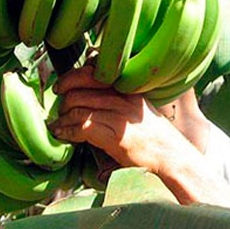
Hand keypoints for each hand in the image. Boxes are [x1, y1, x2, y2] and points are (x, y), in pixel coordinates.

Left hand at [49, 65, 191, 174]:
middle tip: (59, 107)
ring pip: (78, 106)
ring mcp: (119, 115)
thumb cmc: (155, 137)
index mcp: (129, 88)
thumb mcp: (140, 109)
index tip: (63, 85)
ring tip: (57, 124)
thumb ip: (119, 99)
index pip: (94, 71)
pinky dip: (66, 130)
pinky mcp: (115, 135)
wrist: (172, 157)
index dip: (72, 77)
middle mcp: (123, 97)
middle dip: (64, 96)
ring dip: (62, 116)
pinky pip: (81, 126)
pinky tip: (62, 135)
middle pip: (81, 86)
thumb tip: (91, 96)